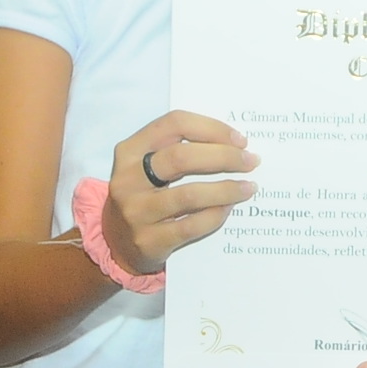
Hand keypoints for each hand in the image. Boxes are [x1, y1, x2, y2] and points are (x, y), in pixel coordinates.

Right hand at [102, 110, 258, 274]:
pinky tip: (228, 209)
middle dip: (224, 156)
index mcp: (130, 150)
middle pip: (182, 157)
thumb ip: (179, 149)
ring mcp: (136, 212)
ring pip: (189, 194)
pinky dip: (215, 215)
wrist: (116, 243)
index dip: (211, 128)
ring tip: (248, 187)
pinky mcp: (148, 241)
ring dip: (226, 189)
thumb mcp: (148, 165)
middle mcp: (128, 179)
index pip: (174, 124)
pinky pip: (191, 225)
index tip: (240, 139)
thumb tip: (234, 144)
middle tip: (251, 161)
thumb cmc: (144, 194)